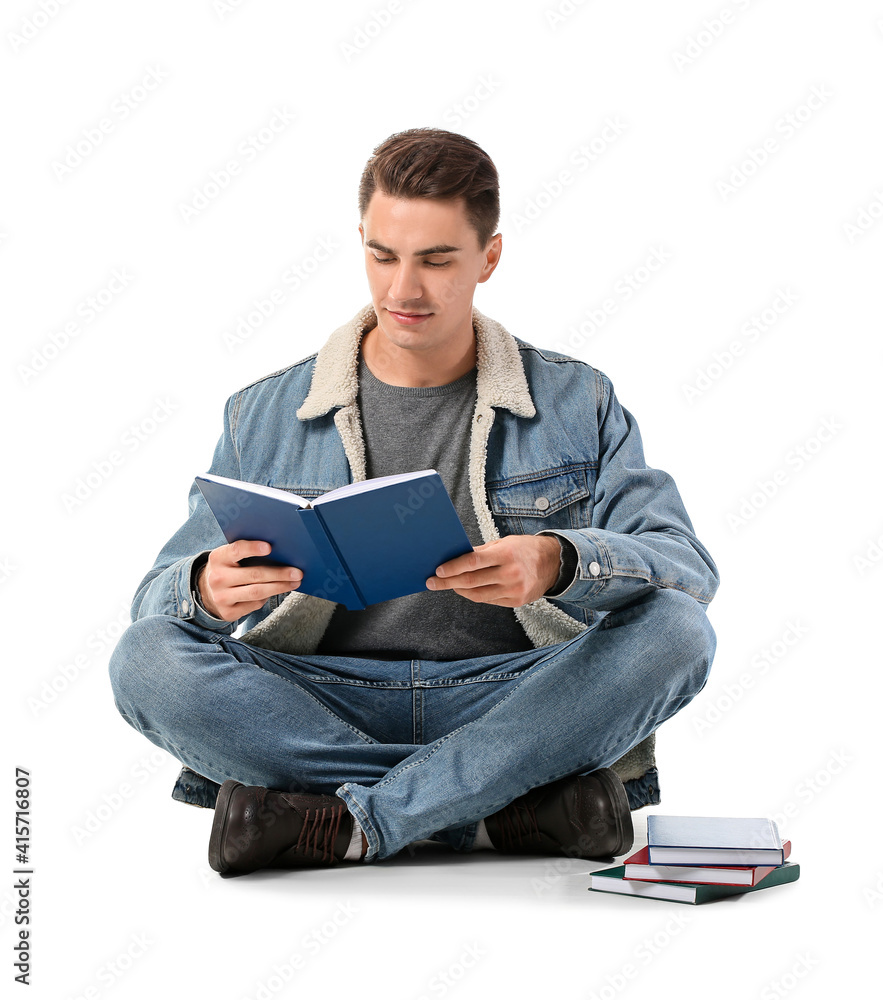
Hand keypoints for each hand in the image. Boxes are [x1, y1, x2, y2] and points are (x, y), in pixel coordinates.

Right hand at [196, 539, 301, 621]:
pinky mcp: (228, 612)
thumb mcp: (230, 557)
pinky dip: (268, 597)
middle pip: (253, 575)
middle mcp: (217, 578)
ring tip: (295, 583)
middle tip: (297, 572)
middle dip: (279, 573)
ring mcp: (221, 597)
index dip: (252, 548)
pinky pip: (255, 604)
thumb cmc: (229, 568)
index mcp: (218, 558)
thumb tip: (281, 553)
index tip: (270, 547)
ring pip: (257, 592)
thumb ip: (247, 553)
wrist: (207, 592)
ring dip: (279, 587)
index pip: (235, 550)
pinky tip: (278, 590)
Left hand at [425, 534, 561, 607]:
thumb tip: (454, 558)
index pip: (472, 561)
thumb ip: (480, 551)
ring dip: (459, 590)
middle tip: (432, 582)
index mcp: (506, 554)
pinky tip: (466, 590)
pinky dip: (475, 595)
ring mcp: (514, 590)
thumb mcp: (504, 543)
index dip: (453, 567)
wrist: (554, 563)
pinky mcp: (516, 602)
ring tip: (448, 585)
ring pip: (478, 595)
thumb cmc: (524, 549)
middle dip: (447, 582)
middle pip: (471, 581)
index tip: (437, 570)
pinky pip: (489, 600)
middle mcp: (511, 573)